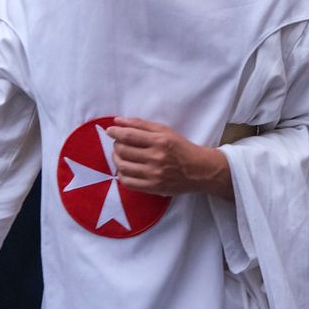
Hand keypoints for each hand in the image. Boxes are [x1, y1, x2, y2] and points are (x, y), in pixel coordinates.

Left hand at [107, 118, 232, 198]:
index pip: (129, 136)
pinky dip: (122, 175)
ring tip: (120, 155)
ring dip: (116, 159)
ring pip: (123, 166)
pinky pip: (128, 182)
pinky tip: (125, 169)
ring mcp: (154, 175)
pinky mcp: (153, 188)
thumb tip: (118, 121)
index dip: (115, 132)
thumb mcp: (165, 131)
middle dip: (116, 145)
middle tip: (119, 143)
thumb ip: (141, 125)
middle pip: (124, 151)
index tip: (110, 130)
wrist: (199, 170)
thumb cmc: (181, 147)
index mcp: (160, 141)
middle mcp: (156, 158)